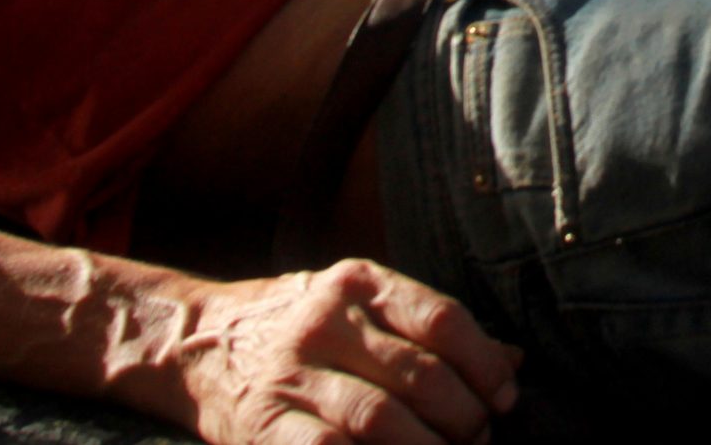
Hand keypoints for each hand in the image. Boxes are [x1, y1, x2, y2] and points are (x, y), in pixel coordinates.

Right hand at [164, 260, 520, 444]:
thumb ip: (431, 330)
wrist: (197, 343)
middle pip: (420, 375)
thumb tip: (512, 362)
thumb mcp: (361, 307)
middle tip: (478, 437)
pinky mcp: (265, 424)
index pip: (441, 320)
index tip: (505, 398)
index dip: (484, 364)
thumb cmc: (300, 327)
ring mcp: (292, 374)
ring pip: (382, 419)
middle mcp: (325, 320)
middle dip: (464, 416)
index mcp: (358, 282)